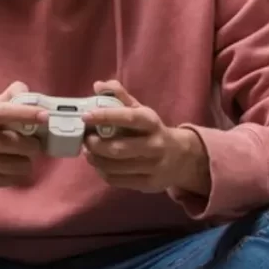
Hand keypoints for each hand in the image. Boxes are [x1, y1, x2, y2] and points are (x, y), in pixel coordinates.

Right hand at [0, 81, 45, 194]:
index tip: (45, 116)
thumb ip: (9, 99)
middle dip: (32, 146)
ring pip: (14, 165)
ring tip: (23, 159)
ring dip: (26, 163)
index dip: (24, 113)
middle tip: (35, 145)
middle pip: (12, 143)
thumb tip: (23, 88)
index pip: (2, 112)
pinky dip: (16, 176)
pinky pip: (7, 180)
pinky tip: (12, 170)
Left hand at [83, 80, 210, 195]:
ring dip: (96, 160)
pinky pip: (118, 181)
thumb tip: (98, 85)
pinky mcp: (149, 183)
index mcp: (151, 122)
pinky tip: (99, 165)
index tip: (86, 116)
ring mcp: (153, 166)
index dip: (105, 116)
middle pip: (119, 148)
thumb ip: (120, 96)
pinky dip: (103, 173)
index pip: (128, 118)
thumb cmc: (153, 130)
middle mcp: (155, 145)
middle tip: (85, 139)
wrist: (182, 157)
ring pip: (116, 167)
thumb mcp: (141, 111)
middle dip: (96, 144)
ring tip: (88, 152)